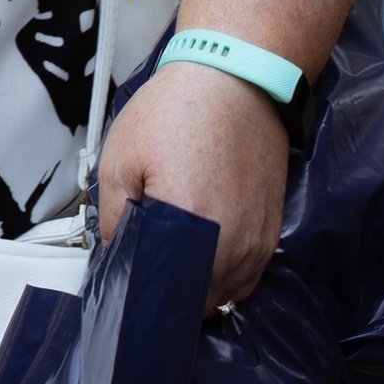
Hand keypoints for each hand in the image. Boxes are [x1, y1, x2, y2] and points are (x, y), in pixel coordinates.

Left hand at [95, 60, 288, 309]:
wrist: (236, 80)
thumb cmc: (181, 110)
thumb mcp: (121, 158)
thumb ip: (113, 218)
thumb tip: (115, 256)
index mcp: (188, 223)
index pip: (161, 294)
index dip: (139, 297)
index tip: (126, 288)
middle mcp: (229, 242)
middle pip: (191, 303)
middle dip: (166, 293)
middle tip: (146, 270)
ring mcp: (255, 243)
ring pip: (220, 297)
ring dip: (195, 289)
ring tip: (174, 261)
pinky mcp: (270, 234)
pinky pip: (244, 281)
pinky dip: (221, 277)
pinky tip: (202, 254)